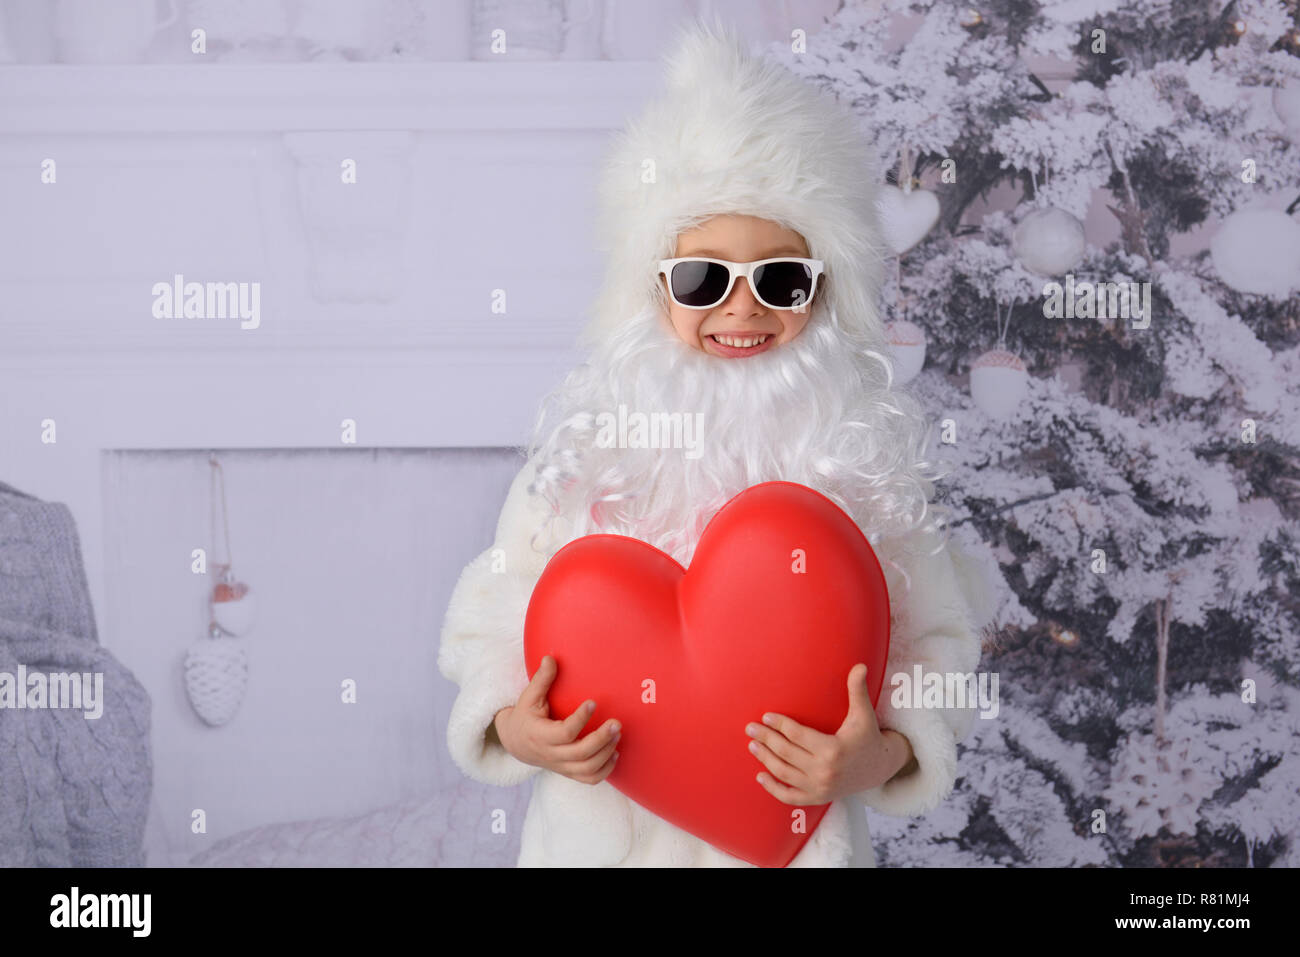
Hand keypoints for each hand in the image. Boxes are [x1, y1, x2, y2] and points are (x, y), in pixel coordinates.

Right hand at [493, 654, 620, 784]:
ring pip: (587, 768)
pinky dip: (605, 770)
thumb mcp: (528, 697)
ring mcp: (561, 766)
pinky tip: (615, 752)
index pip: (564, 733)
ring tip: (617, 734)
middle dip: (601, 739)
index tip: (592, 702)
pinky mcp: (569, 772)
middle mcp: (551, 754)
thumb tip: (550, 658)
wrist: (516, 743)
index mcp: (540, 735)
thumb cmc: (525, 716)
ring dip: (606, 753)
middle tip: (616, 723)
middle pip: (580, 754)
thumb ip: (541, 680)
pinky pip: (589, 779)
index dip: (580, 719)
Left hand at [745, 663, 911, 805]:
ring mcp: (820, 787)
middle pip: (786, 752)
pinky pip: (790, 796)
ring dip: (765, 759)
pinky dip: (773, 788)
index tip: (765, 716)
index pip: (797, 735)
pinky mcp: (818, 798)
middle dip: (766, 739)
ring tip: (753, 745)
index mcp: (833, 749)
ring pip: (784, 773)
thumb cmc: (867, 736)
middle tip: (750, 728)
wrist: (880, 768)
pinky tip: (760, 776)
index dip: (780, 725)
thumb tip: (860, 665)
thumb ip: (857, 689)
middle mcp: (825, 771)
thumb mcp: (863, 713)